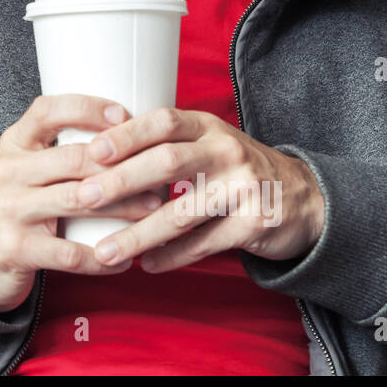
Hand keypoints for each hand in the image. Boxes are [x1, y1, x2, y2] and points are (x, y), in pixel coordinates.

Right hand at [0, 95, 167, 313]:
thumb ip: (63, 147)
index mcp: (14, 142)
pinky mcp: (16, 248)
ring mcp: (10, 209)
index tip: (125, 115)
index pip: (48, 110)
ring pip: (79, 202)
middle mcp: (9, 171)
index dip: (88, 108)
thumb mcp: (28, 165)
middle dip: (123, 165)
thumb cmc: (21, 201)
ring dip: (125, 207)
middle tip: (160, 172)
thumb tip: (133, 130)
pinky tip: (124, 258)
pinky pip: (70, 253)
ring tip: (154, 209)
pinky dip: (103, 257)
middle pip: (75, 158)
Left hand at [73, 107, 324, 270]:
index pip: (163, 121)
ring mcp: (243, 187)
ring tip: (106, 251)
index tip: (92, 151)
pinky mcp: (254, 223)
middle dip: (121, 181)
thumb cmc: (234, 169)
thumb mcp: (207, 144)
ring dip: (139, 234)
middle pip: (167, 162)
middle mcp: (226, 151)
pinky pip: (204, 243)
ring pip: (181, 212)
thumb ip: (164, 146)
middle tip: (84, 198)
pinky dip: (172, 256)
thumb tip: (95, 156)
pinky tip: (146, 264)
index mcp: (207, 126)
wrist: (303, 198)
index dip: (127, 134)